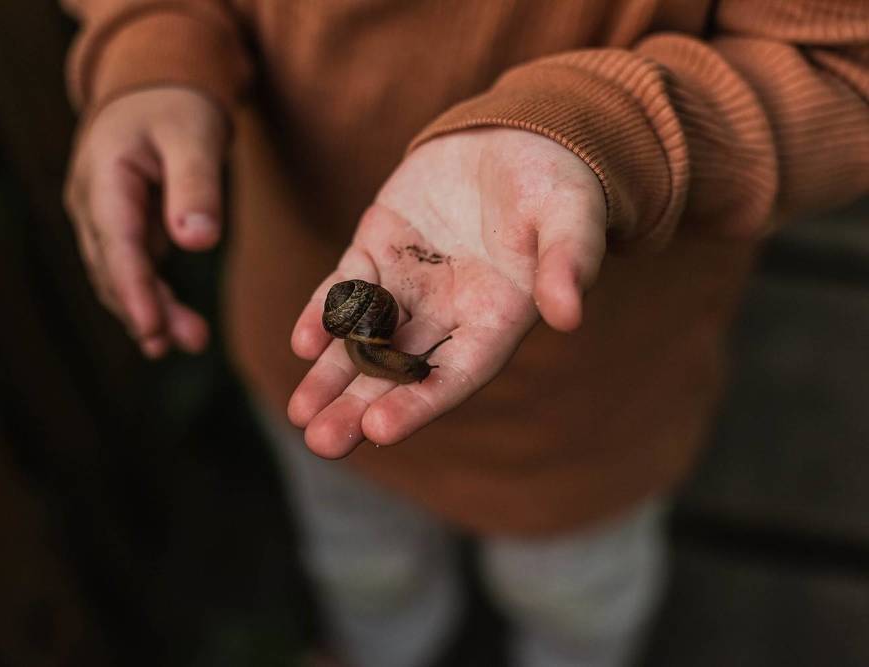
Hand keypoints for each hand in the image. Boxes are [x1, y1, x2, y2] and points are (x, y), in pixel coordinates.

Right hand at [64, 87, 226, 357]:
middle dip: (146, 310)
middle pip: (113, 268)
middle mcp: (91, 202)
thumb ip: (196, 186)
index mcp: (104, 177)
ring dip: (149, 309)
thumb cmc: (176, 105)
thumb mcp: (194, 135)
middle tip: (188, 341)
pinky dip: (150, 294)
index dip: (134, 291)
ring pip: (118, 275)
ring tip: (192, 339)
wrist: (154, 84)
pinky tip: (174, 322)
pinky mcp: (118, 226)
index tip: (153, 328)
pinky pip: (130, 268)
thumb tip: (198, 242)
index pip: (117, 245)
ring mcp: (100, 216)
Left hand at [288, 128, 606, 457]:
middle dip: (359, 407)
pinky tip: (302, 342)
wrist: (518, 137)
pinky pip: (347, 287)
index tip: (379, 429)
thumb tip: (567, 315)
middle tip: (322, 443)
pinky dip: (324, 313)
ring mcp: (409, 285)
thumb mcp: (572, 219)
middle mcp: (448, 314)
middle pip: (400, 371)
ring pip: (364, 339)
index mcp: (496, 320)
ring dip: (331, 375)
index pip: (455, 373)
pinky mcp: (379, 249)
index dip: (418, 403)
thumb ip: (568, 263)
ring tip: (299, 414)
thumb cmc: (556, 183)